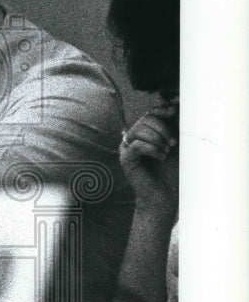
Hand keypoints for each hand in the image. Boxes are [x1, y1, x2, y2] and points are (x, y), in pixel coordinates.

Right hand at [120, 102, 178, 221]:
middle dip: (162, 128)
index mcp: (146, 134)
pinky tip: (161, 157)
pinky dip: (152, 149)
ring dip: (157, 139)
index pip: (150, 114)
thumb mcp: (177, 145)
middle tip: (174, 143)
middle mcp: (134, 139)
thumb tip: (176, 105)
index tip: (174, 112)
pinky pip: (136, 145)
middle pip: (145, 119)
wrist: (165, 196)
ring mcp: (127, 148)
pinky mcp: (125, 159)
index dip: (161, 110)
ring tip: (167, 151)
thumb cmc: (173, 172)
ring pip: (139, 130)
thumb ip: (175, 127)